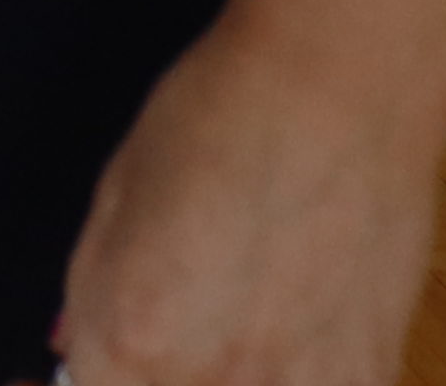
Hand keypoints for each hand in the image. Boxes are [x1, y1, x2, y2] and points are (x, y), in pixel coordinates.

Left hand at [52, 20, 445, 385]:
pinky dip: (291, 372)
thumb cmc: (221, 117)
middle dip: (152, 369)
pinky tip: (291, 324)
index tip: (79, 362)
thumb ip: (92, 295)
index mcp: (134, 338)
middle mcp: (214, 379)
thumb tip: (76, 348)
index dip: (80, 376)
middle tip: (172, 321)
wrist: (340, 89)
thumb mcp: (116, 198)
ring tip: (238, 314)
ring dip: (224, 373)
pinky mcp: (369, 378)